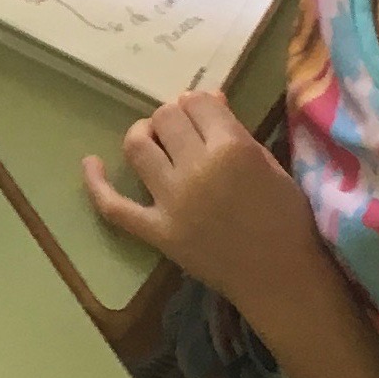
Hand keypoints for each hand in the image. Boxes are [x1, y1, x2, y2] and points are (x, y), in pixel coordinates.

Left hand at [82, 88, 325, 308]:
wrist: (281, 278)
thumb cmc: (287, 219)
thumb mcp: (270, 164)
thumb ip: (234, 131)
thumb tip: (204, 98)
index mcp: (232, 149)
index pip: (197, 102)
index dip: (199, 103)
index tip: (204, 114)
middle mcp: (197, 170)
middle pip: (165, 117)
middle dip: (174, 117)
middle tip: (185, 132)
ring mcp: (172, 202)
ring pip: (137, 146)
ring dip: (144, 134)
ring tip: (155, 140)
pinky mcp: (157, 232)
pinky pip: (114, 206)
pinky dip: (96, 184)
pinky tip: (91, 163)